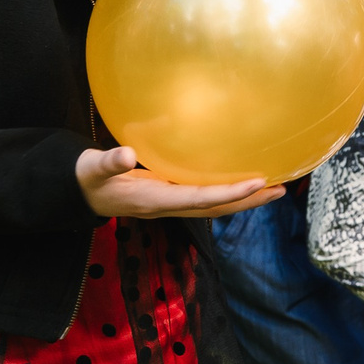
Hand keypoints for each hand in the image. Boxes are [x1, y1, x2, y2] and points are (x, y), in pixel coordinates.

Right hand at [76, 147, 282, 218]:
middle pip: (216, 208)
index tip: (256, 183)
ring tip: (275, 187)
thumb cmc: (88, 179)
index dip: (228, 194)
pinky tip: (246, 179)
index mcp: (153, 200)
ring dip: (245, 199)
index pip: (198, 199)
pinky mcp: (172, 195)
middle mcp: (169, 206)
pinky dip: (229, 190)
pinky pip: (207, 196)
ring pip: (215, 205)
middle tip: (281, 189)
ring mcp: (172, 203)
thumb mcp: (93, 171)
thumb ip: (108, 163)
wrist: (82, 194)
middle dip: (248, 201)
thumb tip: (126, 155)